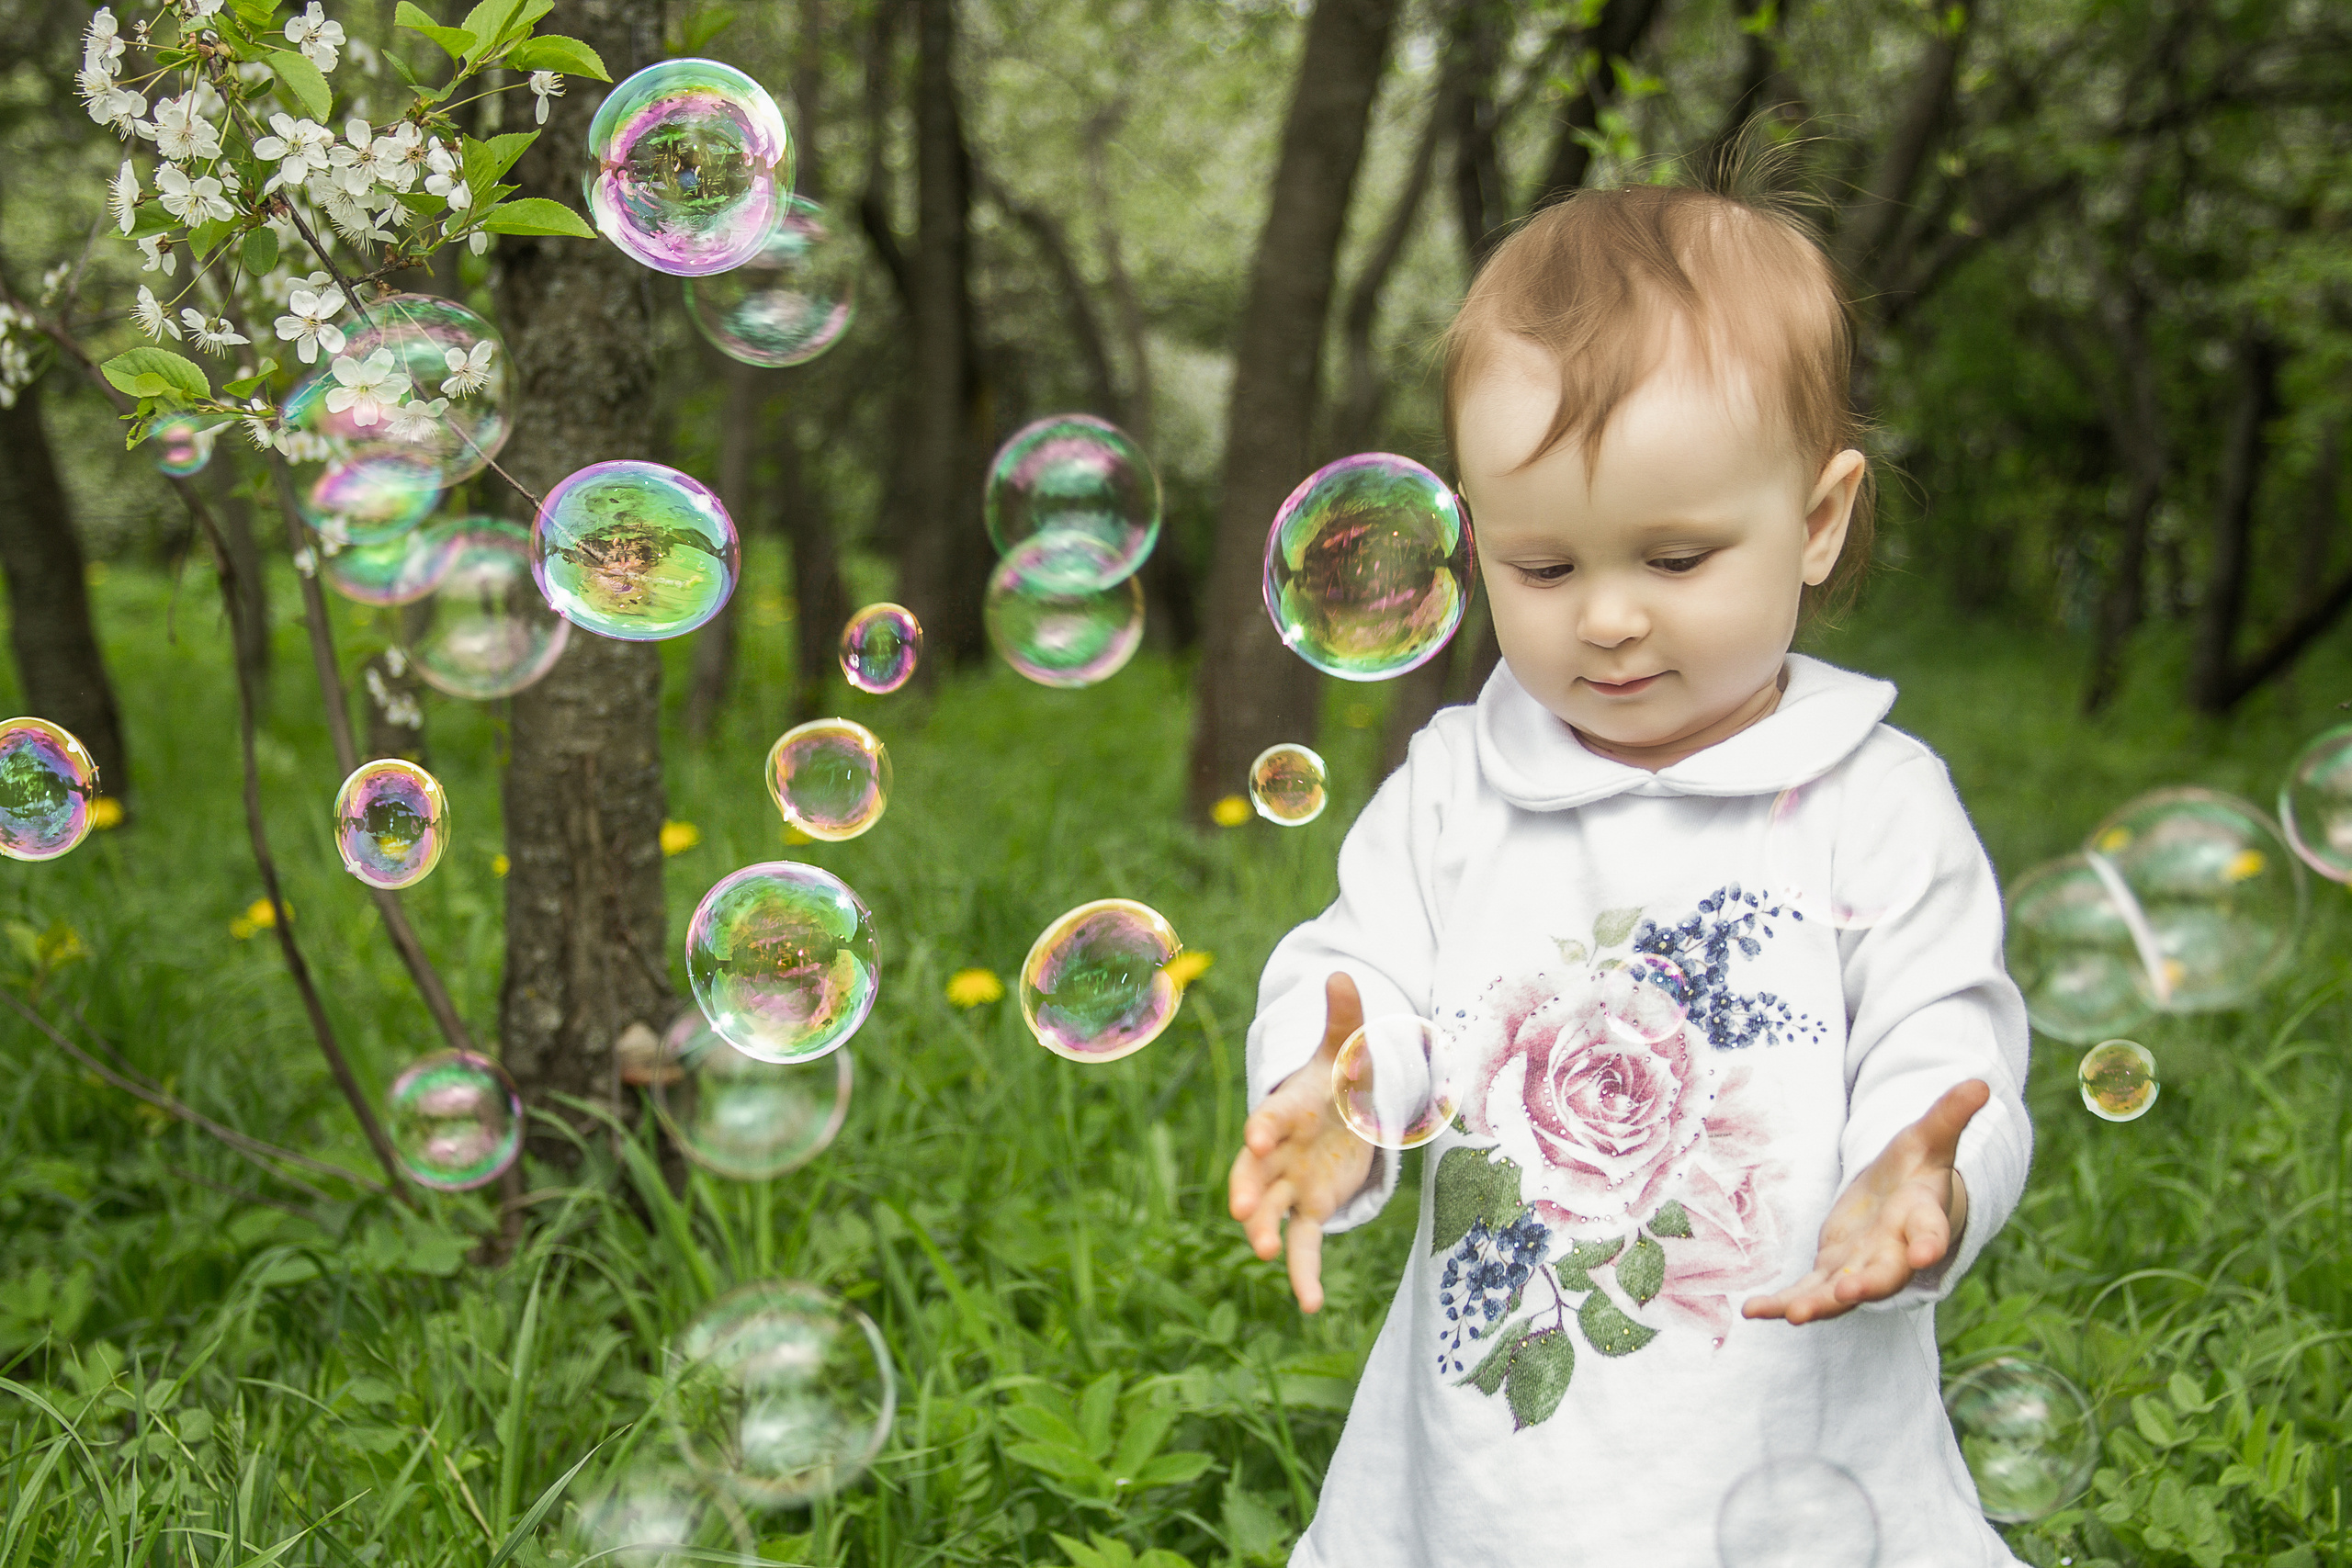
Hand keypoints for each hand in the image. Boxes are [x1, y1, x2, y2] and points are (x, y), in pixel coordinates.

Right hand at [1228, 973, 1375, 1313]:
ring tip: (1269, 1252)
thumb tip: (1341, 973)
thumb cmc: (1338, 1081)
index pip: (1272, 1118)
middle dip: (1248, 1187)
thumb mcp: (1346, 1051)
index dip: (1265, 1127)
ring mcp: (1290, 1184)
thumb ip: (1344, 1019)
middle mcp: (1279, 1152)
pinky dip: (1304, 1275)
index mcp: (1287, 1111)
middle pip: (1256, 1171)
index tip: (1259, 1136)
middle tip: (1244, 1210)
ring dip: (1267, 1233)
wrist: (1337, 1113)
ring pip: (1271, 1213)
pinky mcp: (1309, 1209)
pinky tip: (1310, 1305)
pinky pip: (1304, 1245)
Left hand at [1741, 1079, 1988, 1325]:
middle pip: (1884, 1274)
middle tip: (1847, 1294)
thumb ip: (1949, 1115)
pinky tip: (1753, 1311)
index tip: (1928, 1254)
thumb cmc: (1917, 1168)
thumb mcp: (1929, 1137)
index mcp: (1922, 1219)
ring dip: (1818, 1305)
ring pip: (1841, 1292)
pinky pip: (1806, 1292)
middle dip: (1867, 1285)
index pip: (1930, 1232)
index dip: (1930, 1243)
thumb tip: (1980, 1083)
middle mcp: (1893, 1252)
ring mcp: (1860, 1267)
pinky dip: (1781, 1304)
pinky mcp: (1831, 1272)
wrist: (1901, 1201)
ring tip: (1793, 1315)